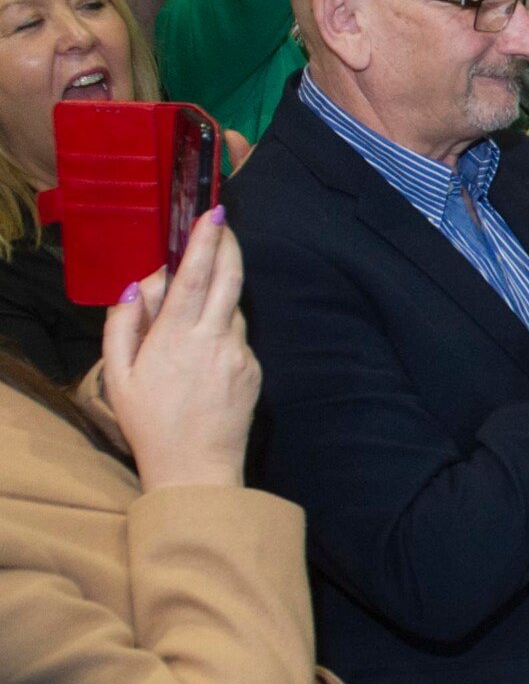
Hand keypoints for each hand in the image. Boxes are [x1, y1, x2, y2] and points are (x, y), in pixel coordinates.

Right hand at [101, 209, 260, 492]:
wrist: (196, 470)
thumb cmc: (148, 424)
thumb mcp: (117, 377)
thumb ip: (123, 325)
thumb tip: (137, 284)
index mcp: (175, 339)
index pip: (196, 278)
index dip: (207, 242)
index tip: (214, 213)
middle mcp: (214, 340)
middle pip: (230, 279)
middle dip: (229, 246)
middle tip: (224, 223)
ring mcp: (240, 354)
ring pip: (233, 310)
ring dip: (220, 299)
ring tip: (194, 314)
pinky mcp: (255, 368)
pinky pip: (238, 337)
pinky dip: (223, 332)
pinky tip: (206, 356)